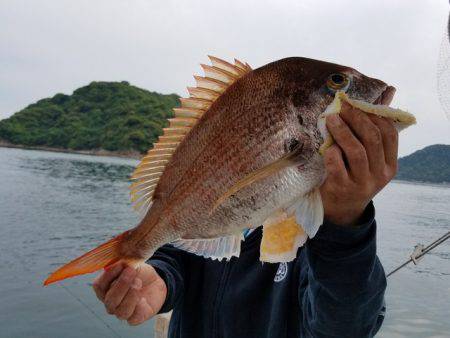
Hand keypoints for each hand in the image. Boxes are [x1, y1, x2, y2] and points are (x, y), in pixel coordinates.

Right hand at [92, 262, 166, 324]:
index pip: (98, 286)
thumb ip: (123, 264)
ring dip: (130, 295)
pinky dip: (139, 307)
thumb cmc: (139, 273)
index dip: (108, 275)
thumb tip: (119, 262)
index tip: (121, 264)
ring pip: (121, 311)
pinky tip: (143, 299)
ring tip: (138, 282)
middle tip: (131, 271)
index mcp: (105, 289)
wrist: (155, 282)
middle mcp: (111, 303)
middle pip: (109, 300)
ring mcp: (122, 312)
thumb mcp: (131, 264)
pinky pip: (134, 318)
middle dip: (121, 284)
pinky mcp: (135, 318)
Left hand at [319, 102, 397, 225]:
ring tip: (331, 119)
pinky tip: (327, 146)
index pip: (390, 135)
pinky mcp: (342, 188)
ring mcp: (361, 183)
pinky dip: (332, 151)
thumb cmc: (354, 177)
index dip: (374, 116)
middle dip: (357, 119)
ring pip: (356, 151)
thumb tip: (372, 102)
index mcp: (390, 165)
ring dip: (343, 131)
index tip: (358, 105)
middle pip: (372, 139)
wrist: (341, 210)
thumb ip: (370, 139)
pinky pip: (336, 165)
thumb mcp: (369, 163)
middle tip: (343, 108)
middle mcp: (379, 175)